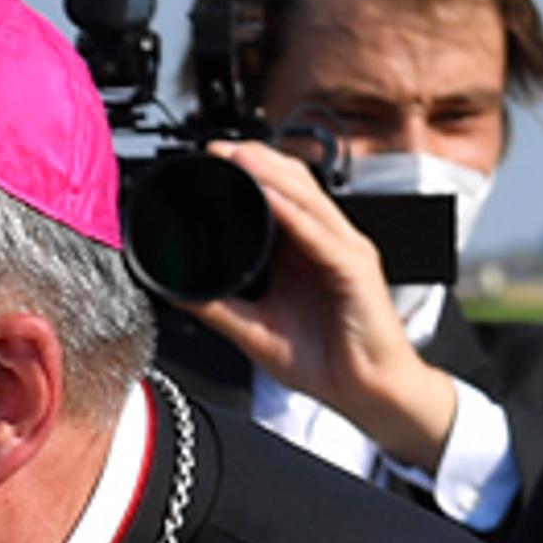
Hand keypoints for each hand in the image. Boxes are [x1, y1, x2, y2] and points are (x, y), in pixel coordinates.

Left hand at [192, 139, 459, 473]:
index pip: (277, 199)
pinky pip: (323, 236)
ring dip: (272, 176)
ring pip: (308, 201)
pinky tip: (273, 201)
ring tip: (238, 157)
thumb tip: (176, 290)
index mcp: (303, 252)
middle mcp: (325, 244)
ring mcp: (344, 252)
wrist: (366, 392)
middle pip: (293, 187)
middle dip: (255, 163)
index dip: (247, 176)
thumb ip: (218, 307)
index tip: (208, 163)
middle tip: (215, 150)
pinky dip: (297, 216)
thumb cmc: (324, 359)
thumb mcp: (255, 329)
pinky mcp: (356, 269)